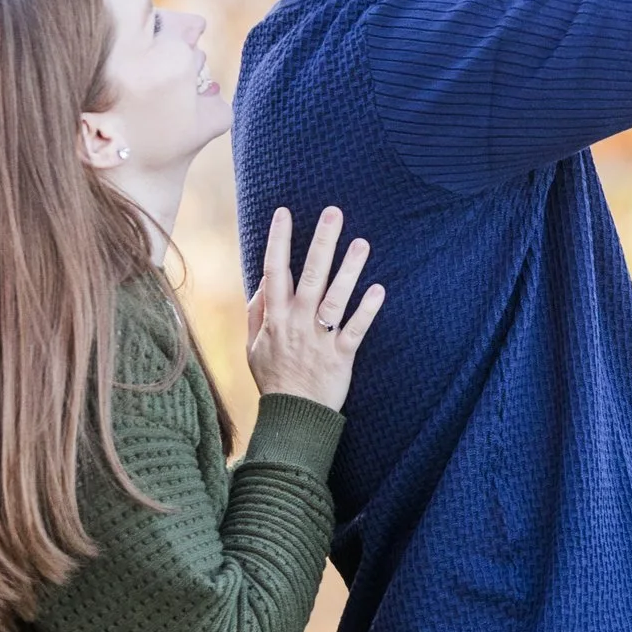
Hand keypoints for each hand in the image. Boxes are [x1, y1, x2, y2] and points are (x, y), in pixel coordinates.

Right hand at [245, 207, 384, 411]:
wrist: (293, 418)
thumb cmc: (273, 380)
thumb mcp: (252, 348)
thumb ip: (256, 313)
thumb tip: (262, 282)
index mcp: (275, 318)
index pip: (274, 271)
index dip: (278, 240)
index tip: (283, 212)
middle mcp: (297, 322)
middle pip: (309, 276)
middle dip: (321, 243)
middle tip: (333, 213)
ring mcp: (319, 338)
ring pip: (335, 298)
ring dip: (348, 270)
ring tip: (361, 243)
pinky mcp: (341, 355)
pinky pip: (355, 329)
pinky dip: (367, 310)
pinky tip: (379, 289)